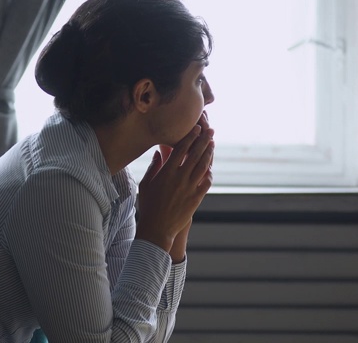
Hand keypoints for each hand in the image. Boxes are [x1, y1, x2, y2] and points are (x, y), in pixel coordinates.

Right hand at [136, 121, 214, 251]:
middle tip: (210, 131)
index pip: (181, 149)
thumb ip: (153, 166)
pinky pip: (206, 182)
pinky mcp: (196, 198)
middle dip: (203, 140)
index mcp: (167, 172)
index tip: (195, 128)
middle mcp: (180, 178)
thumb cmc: (148, 206)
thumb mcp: (146, 184)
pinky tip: (210, 168)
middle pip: (195, 154)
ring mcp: (190, 188)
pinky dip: (209, 173)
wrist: (157, 228)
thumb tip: (158, 152)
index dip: (190, 137)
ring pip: (203, 166)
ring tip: (212, 144)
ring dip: (209, 153)